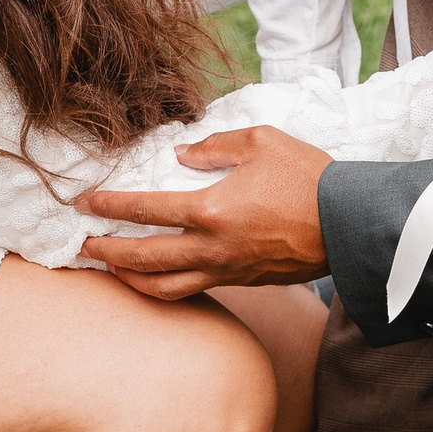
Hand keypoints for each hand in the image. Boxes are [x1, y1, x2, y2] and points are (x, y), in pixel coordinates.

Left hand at [78, 127, 330, 298]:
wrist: (351, 223)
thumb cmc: (309, 177)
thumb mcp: (262, 141)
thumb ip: (214, 145)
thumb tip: (181, 154)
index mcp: (212, 210)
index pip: (146, 211)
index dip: (109, 207)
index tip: (84, 204)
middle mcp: (213, 249)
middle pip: (143, 259)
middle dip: (106, 253)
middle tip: (81, 247)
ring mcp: (228, 271)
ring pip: (164, 288)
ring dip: (130, 280)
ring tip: (109, 269)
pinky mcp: (244, 283)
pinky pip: (193, 290)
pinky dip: (164, 286)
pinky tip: (155, 276)